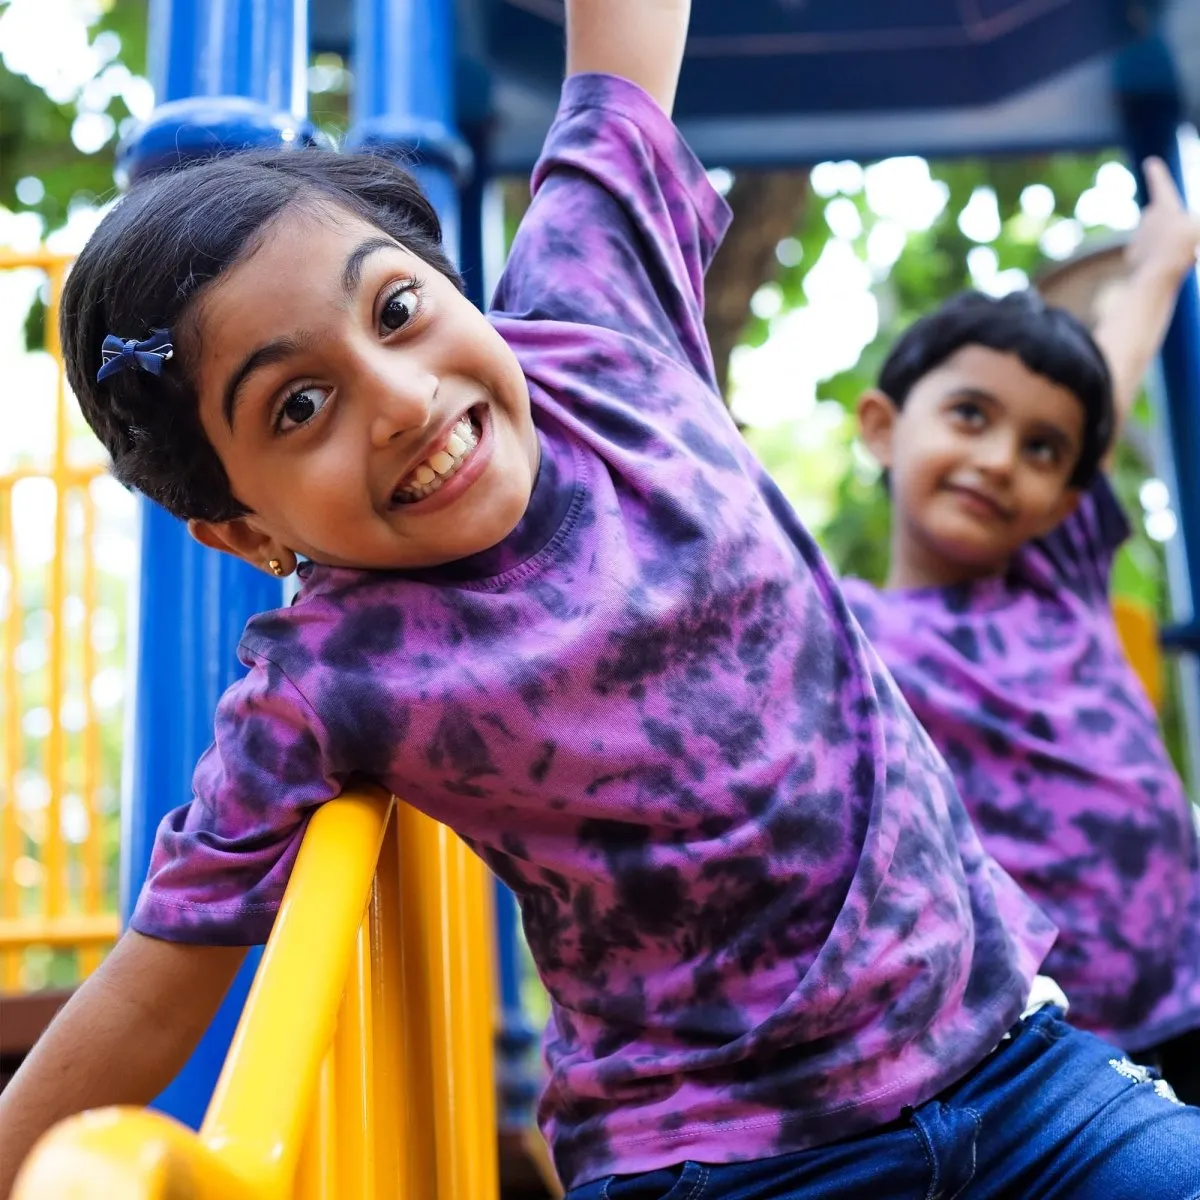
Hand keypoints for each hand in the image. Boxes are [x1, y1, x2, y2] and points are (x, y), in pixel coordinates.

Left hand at [1126, 157, 1199, 283]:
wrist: (1156, 277)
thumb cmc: (1184, 247)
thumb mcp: (1199, 229)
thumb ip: (1197, 224)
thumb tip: (1193, 225)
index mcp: (1164, 207)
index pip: (1160, 185)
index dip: (1158, 174)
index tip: (1150, 162)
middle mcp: (1147, 218)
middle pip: (1161, 215)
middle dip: (1169, 221)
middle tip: (1180, 238)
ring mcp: (1138, 236)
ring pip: (1157, 235)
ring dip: (1166, 242)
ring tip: (1174, 254)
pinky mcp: (1133, 254)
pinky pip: (1150, 252)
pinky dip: (1157, 257)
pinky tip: (1162, 266)